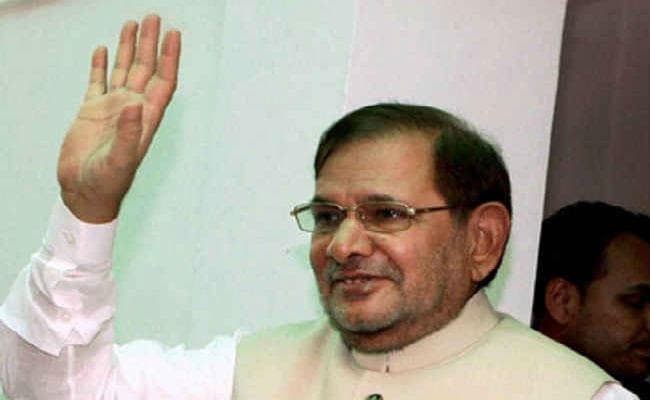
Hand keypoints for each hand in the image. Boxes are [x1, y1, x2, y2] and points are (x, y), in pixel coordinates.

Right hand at [57, 14, 180, 222]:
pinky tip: (105, 50)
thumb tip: (136, 104)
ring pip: (124, 70)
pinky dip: (101, 65)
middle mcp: (132, 108)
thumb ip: (129, 133)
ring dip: (130, 48)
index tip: (174, 35)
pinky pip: (98, 81)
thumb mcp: (120, 160)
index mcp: (145, 118)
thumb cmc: (107, 183)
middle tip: (154, 18)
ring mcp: (112, 108)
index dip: (170, 59)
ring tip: (133, 24)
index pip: (163, 82)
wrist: (83, 193)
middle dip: (150, 44)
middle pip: (146, 69)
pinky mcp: (91, 111)